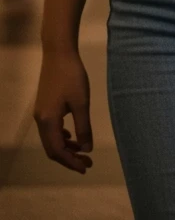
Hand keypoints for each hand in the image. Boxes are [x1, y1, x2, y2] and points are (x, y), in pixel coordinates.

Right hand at [34, 51, 93, 173]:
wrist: (58, 53)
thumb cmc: (72, 76)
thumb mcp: (81, 102)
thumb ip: (83, 127)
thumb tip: (86, 149)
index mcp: (48, 122)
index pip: (57, 151)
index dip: (71, 162)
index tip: (85, 167)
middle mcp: (41, 121)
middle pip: (52, 148)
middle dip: (69, 158)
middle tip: (87, 163)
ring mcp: (41, 113)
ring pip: (52, 139)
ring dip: (66, 148)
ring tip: (83, 152)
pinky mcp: (44, 106)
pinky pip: (51, 129)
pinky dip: (62, 137)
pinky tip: (73, 136)